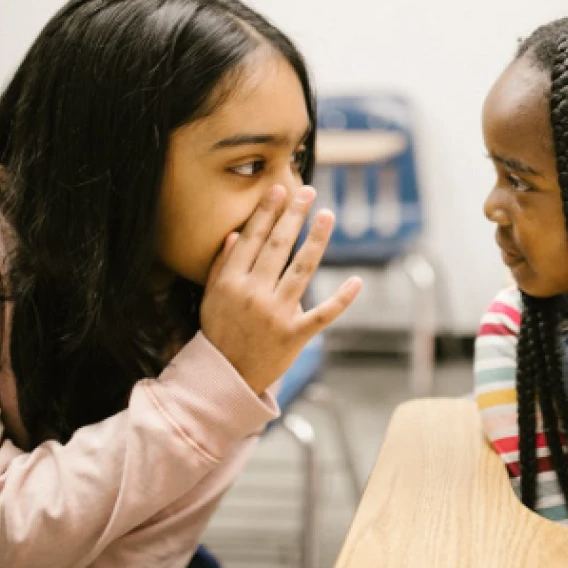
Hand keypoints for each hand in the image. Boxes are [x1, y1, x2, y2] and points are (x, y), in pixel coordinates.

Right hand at [200, 184, 360, 394]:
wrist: (226, 377)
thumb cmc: (219, 332)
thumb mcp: (211, 297)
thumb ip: (221, 265)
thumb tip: (236, 233)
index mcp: (231, 282)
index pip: (252, 239)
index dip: (266, 212)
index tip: (279, 190)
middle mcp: (253, 294)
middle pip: (278, 247)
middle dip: (294, 216)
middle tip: (308, 192)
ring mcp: (276, 315)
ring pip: (301, 270)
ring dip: (316, 240)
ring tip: (327, 215)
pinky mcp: (295, 336)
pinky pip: (323, 314)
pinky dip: (341, 299)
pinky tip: (356, 281)